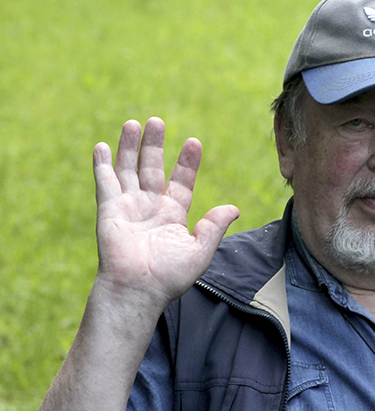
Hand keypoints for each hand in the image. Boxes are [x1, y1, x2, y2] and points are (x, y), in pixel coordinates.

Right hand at [92, 117, 238, 315]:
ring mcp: (129, 207)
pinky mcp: (109, 210)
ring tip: (134, 123)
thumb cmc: (170, 275)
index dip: (186, 162)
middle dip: (154, 145)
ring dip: (130, 146)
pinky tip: (104, 146)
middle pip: (152, 168)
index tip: (193, 142)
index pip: (180, 181)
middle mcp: (150, 207)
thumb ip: (215, 227)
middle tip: (157, 121)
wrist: (139, 289)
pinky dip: (103, 164)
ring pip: (129, 169)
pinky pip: (105, 182)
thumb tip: (234, 208)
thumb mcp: (200, 250)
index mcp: (173, 215)